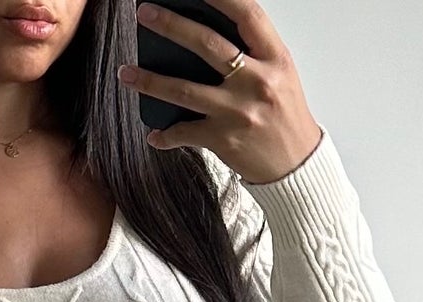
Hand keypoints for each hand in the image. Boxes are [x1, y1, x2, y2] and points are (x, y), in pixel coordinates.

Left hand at [117, 0, 323, 184]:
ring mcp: (238, 112)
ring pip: (184, 90)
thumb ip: (252, 52)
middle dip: (171, 25)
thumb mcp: (279, 74)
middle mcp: (256, 82)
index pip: (247, 14)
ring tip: (126, 73)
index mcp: (274, 58)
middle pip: (207, 44)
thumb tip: (206, 33)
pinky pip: (184, 133)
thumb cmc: (285, 116)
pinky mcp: (223, 140)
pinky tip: (154, 133)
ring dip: (149, 81)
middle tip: (145, 13)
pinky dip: (165, 135)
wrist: (296, 166)